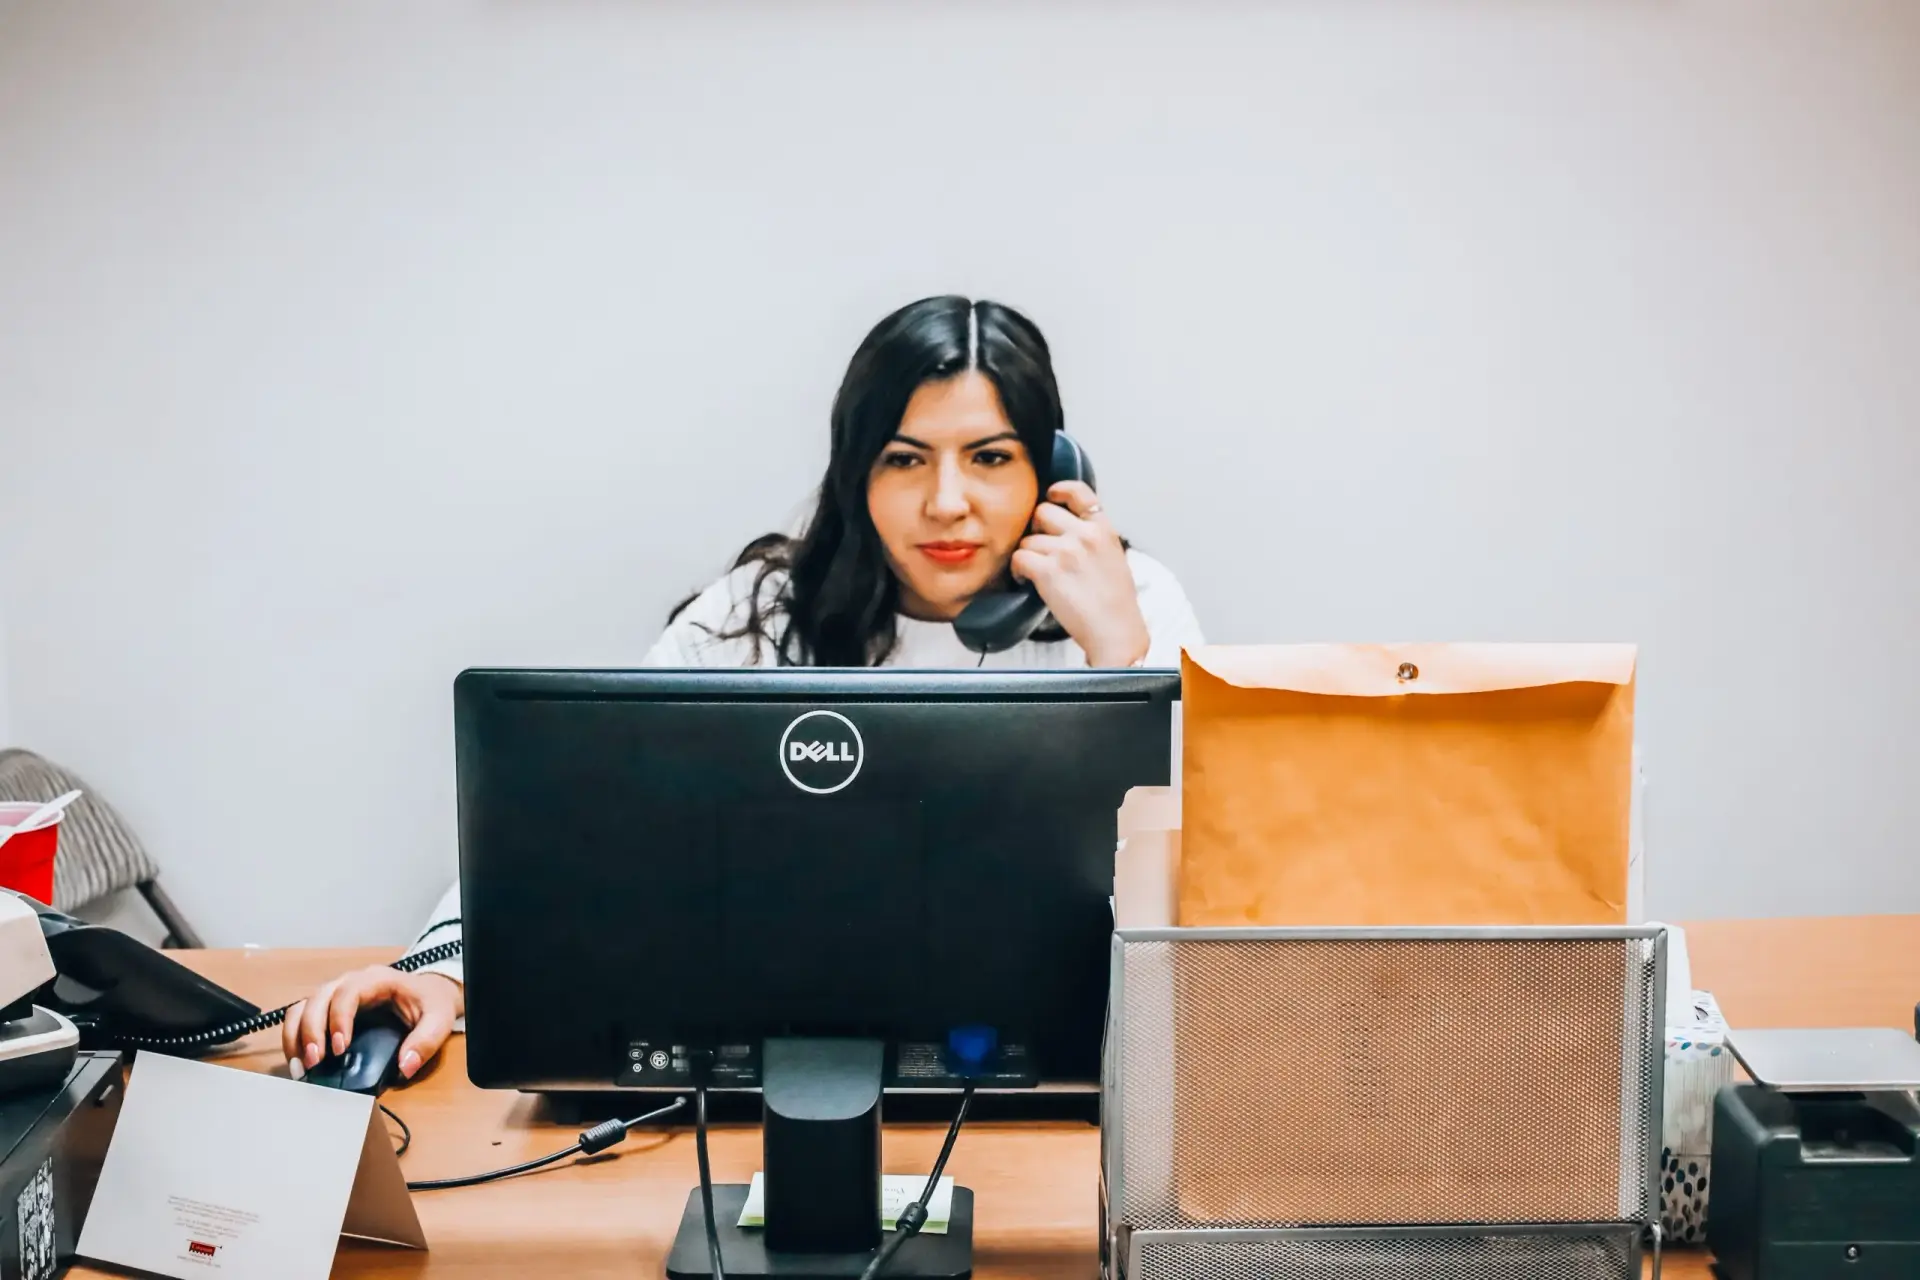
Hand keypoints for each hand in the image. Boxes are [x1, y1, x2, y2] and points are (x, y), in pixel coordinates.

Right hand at [282, 966, 463, 1082]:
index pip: (348, 993)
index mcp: (377, 980)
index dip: (338, 1019)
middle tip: (314, 1062)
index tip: (338, 1048)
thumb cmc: (431, 1003)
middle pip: (318, 998)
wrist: (429, 995)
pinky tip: (299, 1062)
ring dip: (296, 1035)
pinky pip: (301, 1017)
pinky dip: (295, 1038)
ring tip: (302, 1065)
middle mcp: (351, 982)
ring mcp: (336, 994)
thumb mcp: (439, 1019)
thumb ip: (426, 1041)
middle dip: (311, 1031)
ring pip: (303, 1006)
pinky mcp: (329, 1009)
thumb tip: (405, 1066)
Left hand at [1011, 481, 1150, 667]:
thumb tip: (1069, 531)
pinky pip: (1019, 558)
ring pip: (1028, 540)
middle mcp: (1084, 534)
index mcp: (1103, 529)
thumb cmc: (1116, 604)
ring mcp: (1066, 551)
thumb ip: (1094, 539)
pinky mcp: (1048, 570)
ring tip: (1036, 575)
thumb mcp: (1115, 558)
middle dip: (1036, 529)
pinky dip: (1018, 571)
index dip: (1059, 491)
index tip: (1050, 495)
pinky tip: (1027, 582)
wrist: (1116, 631)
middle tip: (1039, 549)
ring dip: (1028, 557)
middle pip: (1042, 512)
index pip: (1078, 492)